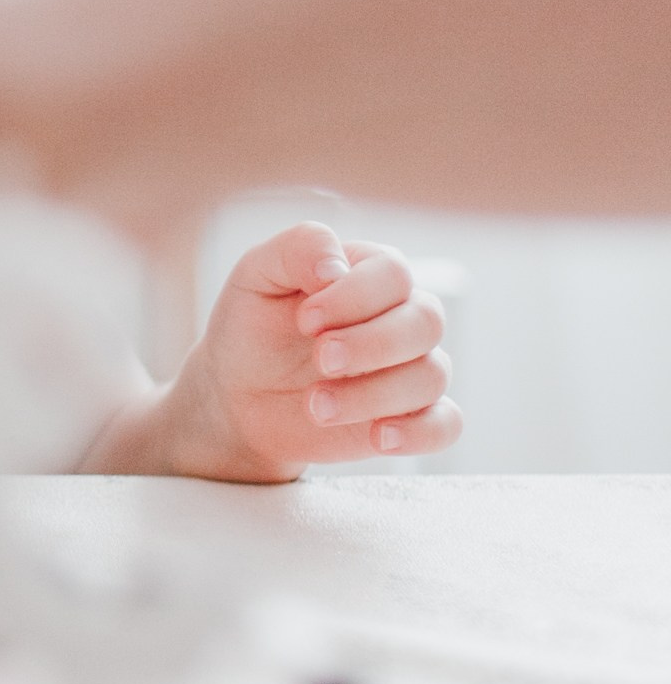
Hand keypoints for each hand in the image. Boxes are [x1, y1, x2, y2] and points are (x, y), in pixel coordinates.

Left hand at [147, 222, 460, 483]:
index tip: (304, 321)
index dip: (355, 296)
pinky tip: (377, 436)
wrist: (237, 395)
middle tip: (320, 359)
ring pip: (431, 376)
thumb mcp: (257, 275)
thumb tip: (337, 264)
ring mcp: (411, 368)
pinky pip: (446, 425)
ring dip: (374, 394)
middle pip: (426, 321)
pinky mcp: (409, 418)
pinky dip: (419, 432)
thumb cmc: (252, 327)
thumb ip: (299, 247)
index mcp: (371, 273)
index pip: (394, 274)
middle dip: (372, 344)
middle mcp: (402, 317)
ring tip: (315, 406)